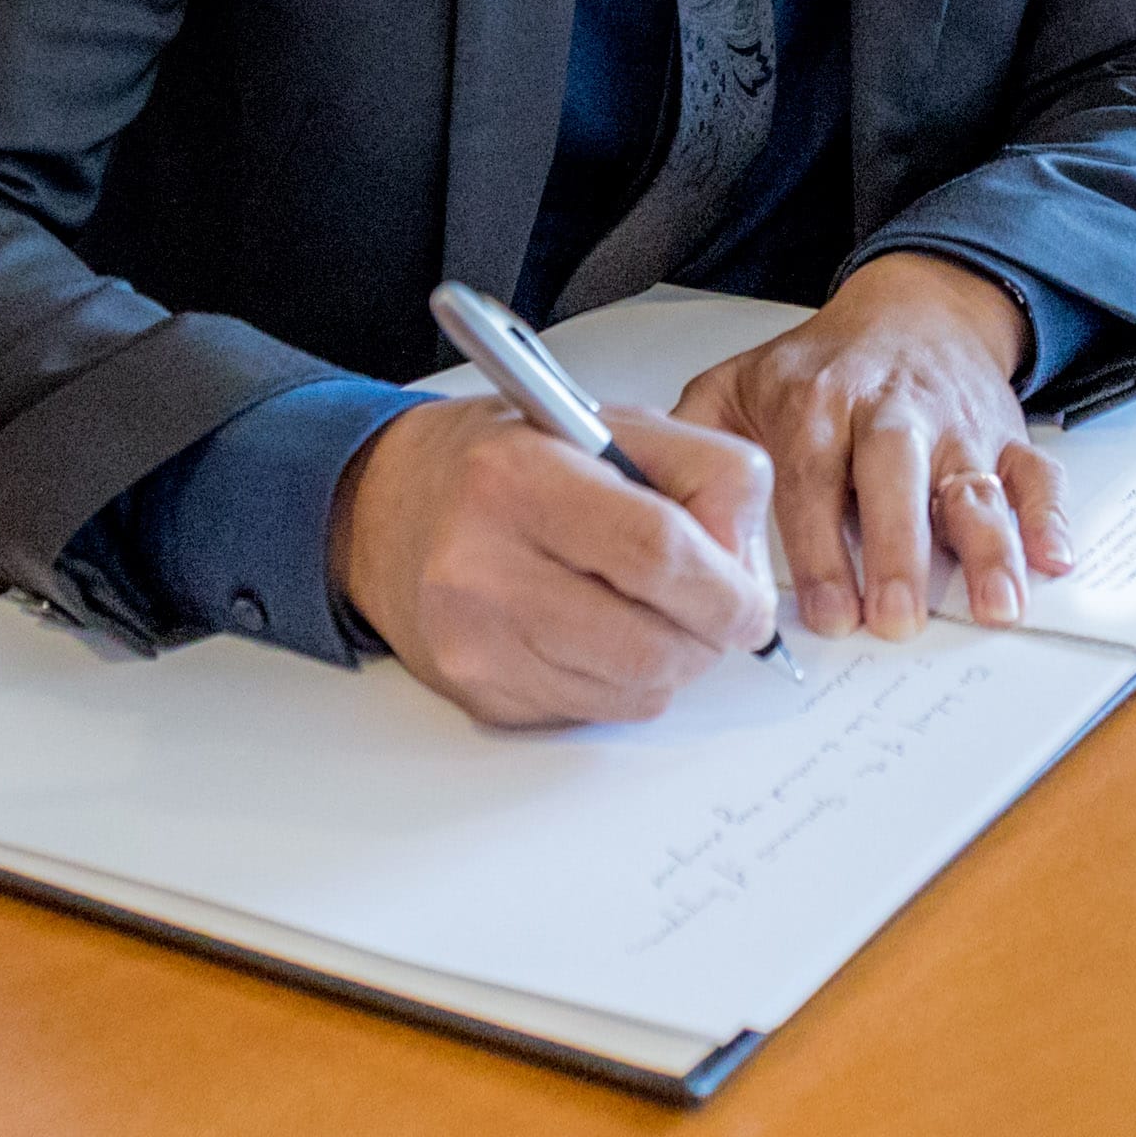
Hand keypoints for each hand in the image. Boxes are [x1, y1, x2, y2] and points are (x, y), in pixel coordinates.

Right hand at [330, 397, 776, 727]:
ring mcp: (476, 643)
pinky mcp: (480, 695)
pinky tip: (601, 633)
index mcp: (521, 478)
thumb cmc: (507, 463)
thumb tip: (747, 568)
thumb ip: (706, 473)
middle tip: (714, 609)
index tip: (750, 598)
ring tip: (653, 611)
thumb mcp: (611, 424)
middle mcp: (483, 566)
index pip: (659, 552)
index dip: (728, 587)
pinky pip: (599, 712)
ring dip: (674, 661)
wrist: (385, 509)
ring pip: (636, 691)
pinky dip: (627, 683)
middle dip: (711, 635)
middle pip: (653, 644)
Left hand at [672, 255, 1073, 639]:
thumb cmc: (822, 368)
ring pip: (976, 483)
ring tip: (995, 606)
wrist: (912, 310)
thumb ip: (692, 443)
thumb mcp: (737, 385)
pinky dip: (1051, 516)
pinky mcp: (1005, 436)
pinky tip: (1053, 559)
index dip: (819, 549)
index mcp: (820, 402)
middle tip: (897, 620)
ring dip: (989, 547)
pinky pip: (1038, 474)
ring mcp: (956, 426)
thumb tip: (662, 514)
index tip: (826, 613)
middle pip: (897, 476)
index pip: (815, 478)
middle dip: (898, 550)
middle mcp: (893, 412)